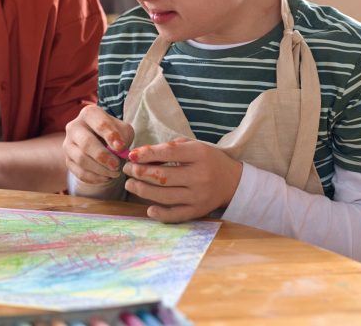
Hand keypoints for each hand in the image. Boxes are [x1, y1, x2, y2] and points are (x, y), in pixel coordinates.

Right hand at [63, 104, 134, 184]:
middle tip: (117, 165)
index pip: (99, 124)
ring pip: (81, 159)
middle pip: (86, 143)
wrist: (102, 144)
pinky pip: (79, 172)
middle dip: (103, 156)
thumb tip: (119, 150)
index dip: (111, 136)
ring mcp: (68, 144)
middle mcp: (74, 127)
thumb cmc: (114, 134)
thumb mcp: (123, 131)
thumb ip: (123, 137)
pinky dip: (95, 178)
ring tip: (115, 173)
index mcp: (89, 114)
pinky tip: (106, 177)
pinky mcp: (68, 160)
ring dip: (100, 169)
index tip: (121, 148)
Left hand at [123, 138, 242, 222]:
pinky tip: (149, 210)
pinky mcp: (198, 211)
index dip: (148, 154)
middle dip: (140, 172)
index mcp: (199, 155)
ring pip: (165, 195)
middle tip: (128, 169)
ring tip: (130, 184)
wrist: (233, 182)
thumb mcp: (193, 146)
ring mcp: (199, 196)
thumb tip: (140, 154)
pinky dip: (162, 214)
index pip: (170, 153)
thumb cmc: (207, 160)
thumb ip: (169, 147)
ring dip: (143, 190)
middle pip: (164, 176)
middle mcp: (200, 176)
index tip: (131, 155)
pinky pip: (177, 215)